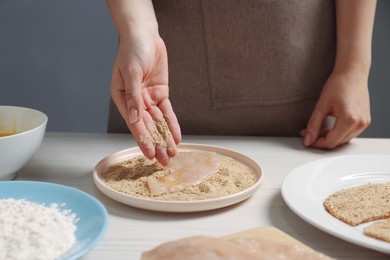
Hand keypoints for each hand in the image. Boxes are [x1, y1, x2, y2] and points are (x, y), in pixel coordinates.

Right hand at [110, 30, 180, 164]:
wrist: (145, 35)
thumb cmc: (132, 51)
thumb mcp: (130, 72)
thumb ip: (133, 96)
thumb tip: (133, 119)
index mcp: (122, 98)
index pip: (134, 123)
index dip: (143, 139)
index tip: (150, 154)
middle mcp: (135, 102)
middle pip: (147, 127)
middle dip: (156, 144)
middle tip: (164, 160)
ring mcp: (148, 99)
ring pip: (158, 122)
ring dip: (165, 137)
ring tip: (172, 153)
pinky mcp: (160, 94)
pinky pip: (167, 112)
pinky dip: (172, 124)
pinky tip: (176, 137)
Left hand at [301, 69, 370, 148]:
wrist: (352, 72)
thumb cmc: (339, 84)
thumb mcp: (322, 105)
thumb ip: (313, 124)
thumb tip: (307, 139)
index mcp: (349, 120)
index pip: (331, 142)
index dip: (316, 143)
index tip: (306, 139)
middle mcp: (360, 124)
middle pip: (337, 143)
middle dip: (321, 140)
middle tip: (308, 133)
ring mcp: (364, 123)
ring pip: (343, 139)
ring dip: (330, 137)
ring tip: (317, 129)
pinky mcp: (365, 120)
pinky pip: (350, 133)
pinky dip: (338, 133)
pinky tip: (329, 127)